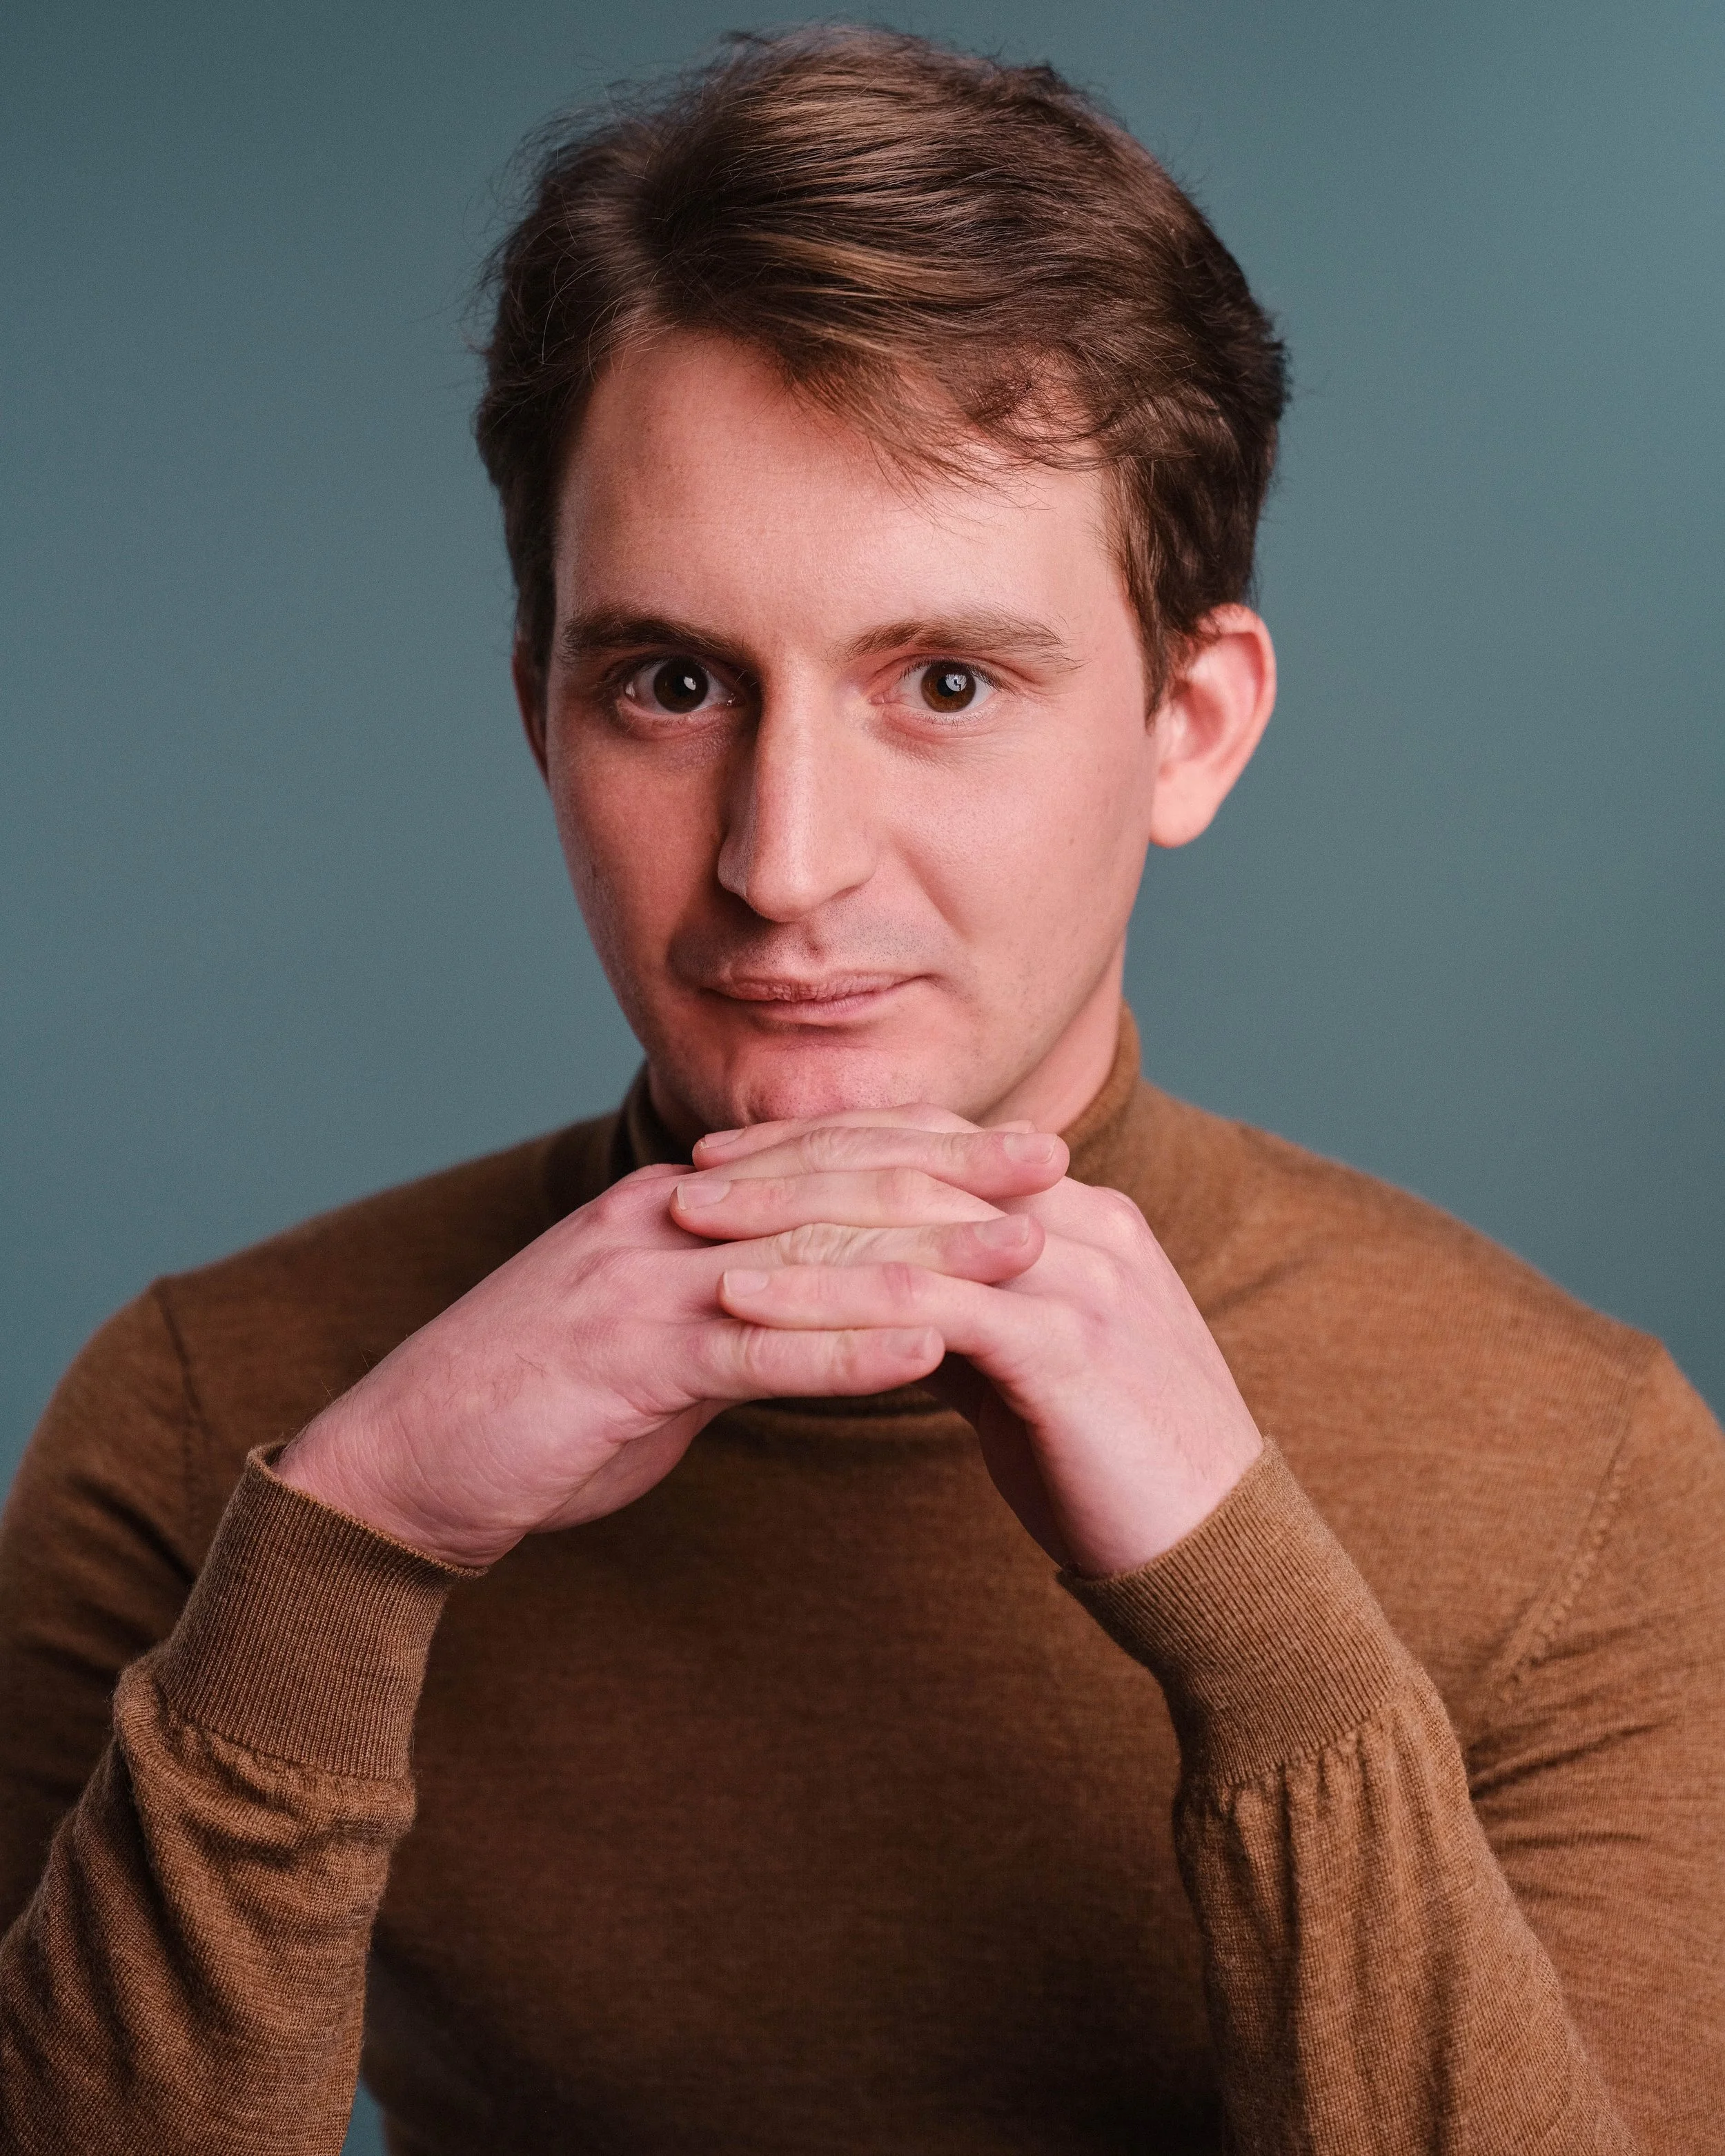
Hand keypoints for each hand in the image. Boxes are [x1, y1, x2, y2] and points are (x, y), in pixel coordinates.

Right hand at [274, 1132, 1059, 1567]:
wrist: (405, 1464)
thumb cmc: (538, 1408)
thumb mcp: (652, 1341)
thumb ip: (739, 1314)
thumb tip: (829, 1318)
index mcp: (672, 1205)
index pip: (818, 1155)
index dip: (924, 1145)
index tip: (1020, 1144)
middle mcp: (663, 1220)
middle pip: (831, 1183)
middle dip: (952, 1173)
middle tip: (1056, 1162)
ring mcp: (642, 1284)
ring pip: (808, 1253)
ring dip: (927, 1252)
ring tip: (1027, 1252)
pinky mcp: (626, 1361)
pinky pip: (753, 1349)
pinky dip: (843, 1348)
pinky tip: (927, 1350)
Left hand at [680, 1108, 1263, 1574]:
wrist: (1220, 1558)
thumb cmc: (1114, 1468)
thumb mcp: (1033, 1366)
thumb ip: (966, 1312)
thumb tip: (876, 1292)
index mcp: (1078, 1214)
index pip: (936, 1143)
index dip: (832, 1140)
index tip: (740, 1156)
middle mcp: (1082, 1223)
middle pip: (912, 1161)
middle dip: (792, 1162)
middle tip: (695, 1177)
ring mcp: (1077, 1278)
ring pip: (906, 1220)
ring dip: (786, 1219)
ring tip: (692, 1227)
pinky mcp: (1064, 1346)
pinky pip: (919, 1304)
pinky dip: (822, 1298)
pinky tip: (744, 1306)